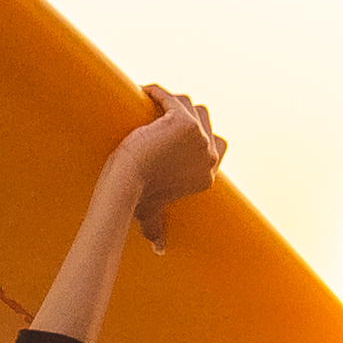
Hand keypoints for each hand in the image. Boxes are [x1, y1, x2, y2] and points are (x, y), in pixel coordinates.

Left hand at [99, 84, 224, 241]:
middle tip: (160, 116)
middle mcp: (209, 155)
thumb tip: (158, 250)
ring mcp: (200, 138)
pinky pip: (171, 97)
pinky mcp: (184, 122)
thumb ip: (157, 229)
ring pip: (190, 104)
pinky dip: (157, 93)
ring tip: (152, 104)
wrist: (126, 183)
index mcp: (207, 174)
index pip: (216, 143)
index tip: (175, 129)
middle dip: (185, 113)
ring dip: (173, 101)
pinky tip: (144, 92)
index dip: (197, 132)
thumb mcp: (152, 214)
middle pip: (204, 118)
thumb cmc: (136, 199)